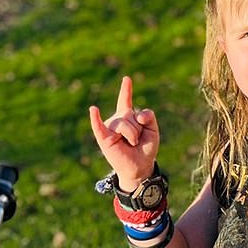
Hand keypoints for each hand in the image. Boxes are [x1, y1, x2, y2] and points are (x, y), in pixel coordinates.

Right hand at [89, 75, 159, 190]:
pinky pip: (99, 126)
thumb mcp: (153, 130)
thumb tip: (137, 115)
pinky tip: (94, 110)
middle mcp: (117, 120)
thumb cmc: (145, 149)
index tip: (127, 79)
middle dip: (138, 129)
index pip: (125, 100)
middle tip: (136, 141)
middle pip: (131, 114)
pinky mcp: (104, 137)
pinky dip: (95, 118)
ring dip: (133, 135)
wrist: (140, 167)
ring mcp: (109, 127)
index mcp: (128, 117)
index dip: (126, 90)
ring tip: (131, 143)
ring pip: (124, 122)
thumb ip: (149, 116)